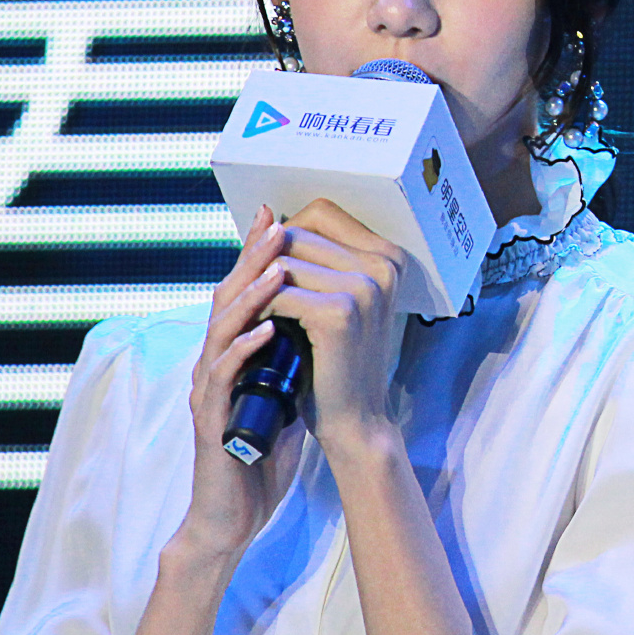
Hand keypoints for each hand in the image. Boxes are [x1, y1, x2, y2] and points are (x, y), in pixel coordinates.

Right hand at [175, 205, 304, 566]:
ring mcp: (208, 390)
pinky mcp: (210, 419)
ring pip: (221, 329)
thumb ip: (292, 362)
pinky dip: (244, 349)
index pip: (242, 296)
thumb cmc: (257, 459)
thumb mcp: (281, 397)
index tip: (279, 218)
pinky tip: (266, 330)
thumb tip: (323, 324)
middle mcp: (213, 365)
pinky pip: (223, 376)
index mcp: (230, 357)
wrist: (232, 515)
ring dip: (250, 295)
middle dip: (252, 258)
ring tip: (277, 266)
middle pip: (226, 298)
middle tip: (275, 222)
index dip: (257, 256)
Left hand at [261, 199, 404, 455]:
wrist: (355, 422)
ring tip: (246, 307)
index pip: (321, 212)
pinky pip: (279, 293)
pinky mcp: (339, 313)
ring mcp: (363, 288)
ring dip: (257, 284)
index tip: (265, 260)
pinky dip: (258, 307)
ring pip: (283, 261)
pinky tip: (252, 325)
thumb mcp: (335, 302)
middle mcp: (382, 266)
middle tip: (248, 288)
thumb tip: (267, 216)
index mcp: (387, 257)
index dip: (284, 232)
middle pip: (298, 232)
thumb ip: (315, 260)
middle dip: (265, 258)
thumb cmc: (339, 362)